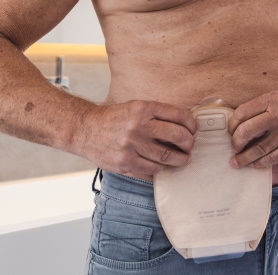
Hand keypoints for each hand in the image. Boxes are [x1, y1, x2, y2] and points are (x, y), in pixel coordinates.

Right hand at [76, 100, 197, 177]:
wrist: (84, 129)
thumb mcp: (136, 107)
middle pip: (177, 137)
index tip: (193, 129)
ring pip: (166, 157)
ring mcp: (130, 147)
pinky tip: (162, 166)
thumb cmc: (114, 118)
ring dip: (178, 160)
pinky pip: (151, 171)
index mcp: (143, 108)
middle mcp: (138, 126)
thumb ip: (157, 114)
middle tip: (190, 146)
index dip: (191, 124)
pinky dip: (160, 169)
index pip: (178, 115)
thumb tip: (185, 126)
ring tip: (181, 159)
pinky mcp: (124, 164)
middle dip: (189, 143)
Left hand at [229, 87, 277, 168]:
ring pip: (259, 149)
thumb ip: (260, 107)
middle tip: (234, 147)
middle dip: (236, 143)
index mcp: (271, 100)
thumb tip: (239, 123)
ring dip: (245, 158)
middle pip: (247, 132)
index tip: (230, 131)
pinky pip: (273, 158)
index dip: (231, 125)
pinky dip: (261, 163)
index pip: (242, 113)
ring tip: (236, 162)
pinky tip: (254, 164)